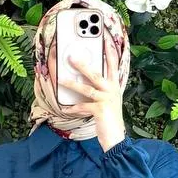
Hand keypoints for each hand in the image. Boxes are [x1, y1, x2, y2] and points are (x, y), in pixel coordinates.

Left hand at [62, 30, 126, 150]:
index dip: (110, 52)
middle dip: (83, 64)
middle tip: (71, 57)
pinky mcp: (100, 109)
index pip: (113, 65)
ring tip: (61, 80)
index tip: (105, 40)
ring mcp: (106, 99)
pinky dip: (72, 108)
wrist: (116, 138)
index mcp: (114, 87)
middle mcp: (111, 91)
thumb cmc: (110, 119)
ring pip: (86, 88)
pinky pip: (82, 106)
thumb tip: (83, 81)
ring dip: (72, 84)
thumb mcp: (109, 101)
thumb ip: (101, 90)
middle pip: (96, 74)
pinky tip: (64, 108)